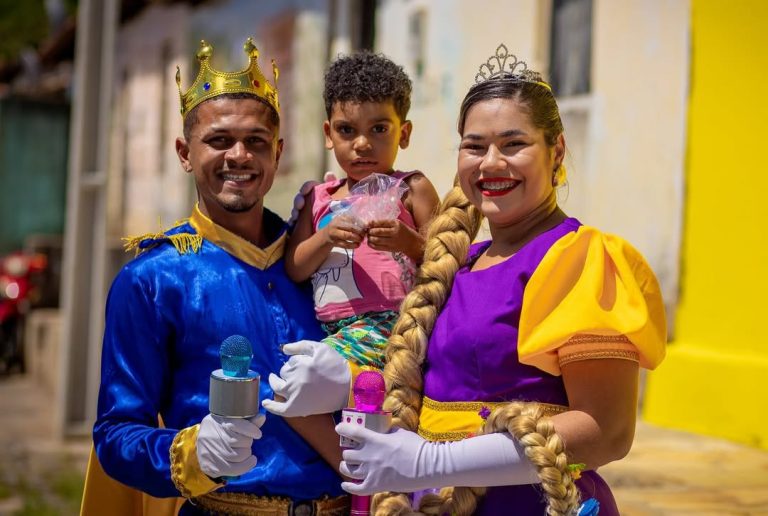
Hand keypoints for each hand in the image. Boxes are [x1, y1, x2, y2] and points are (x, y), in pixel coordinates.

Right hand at [196, 413, 265, 478]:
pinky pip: (235, 469)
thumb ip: (247, 421)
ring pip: (240, 455)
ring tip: (244, 450)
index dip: (251, 430)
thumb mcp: (231, 421)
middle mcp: (212, 436)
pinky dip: (246, 466)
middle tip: (245, 442)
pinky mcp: (211, 466)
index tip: (258, 434)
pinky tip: (251, 461)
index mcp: (218, 421)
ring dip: (247, 453)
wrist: (200, 444)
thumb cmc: (221, 429)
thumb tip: (262, 417)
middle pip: (242, 441)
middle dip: (248, 442)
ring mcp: (211, 452)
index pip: (238, 425)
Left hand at [261, 340, 350, 416]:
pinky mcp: (298, 408)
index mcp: (300, 364)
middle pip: (283, 374)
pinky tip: (265, 402)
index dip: (296, 363)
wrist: (349, 387)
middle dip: (287, 372)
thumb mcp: (321, 349)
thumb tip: (284, 348)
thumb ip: (301, 346)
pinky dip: (271, 406)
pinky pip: (280, 409)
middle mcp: (295, 379)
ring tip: (277, 381)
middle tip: (298, 374)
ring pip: (279, 387)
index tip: (305, 365)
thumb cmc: (336, 366)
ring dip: (278, 383)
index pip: (290, 362)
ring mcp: (295, 395)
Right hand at [287, 172, 338, 226]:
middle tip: (300, 206)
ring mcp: (304, 214)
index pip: (309, 186)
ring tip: (296, 216)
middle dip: (298, 200)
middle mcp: (309, 202)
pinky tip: (292, 224)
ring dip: (294, 212)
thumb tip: (328, 174)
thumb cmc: (339, 211)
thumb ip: (334, 186)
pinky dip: (292, 222)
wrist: (340, 232)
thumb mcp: (340, 198)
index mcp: (318, 194)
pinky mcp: (301, 225)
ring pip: (296, 210)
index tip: (304, 191)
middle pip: (300, 198)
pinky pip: (293, 223)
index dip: (306, 187)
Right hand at [323, 215, 365, 248]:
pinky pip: (345, 245)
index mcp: (340, 218)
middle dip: (360, 231)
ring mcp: (334, 234)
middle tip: (364, 234)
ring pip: (347, 236)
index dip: (361, 223)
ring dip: (356, 238)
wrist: (326, 235)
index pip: (352, 219)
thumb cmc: (338, 227)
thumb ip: (353, 220)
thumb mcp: (344, 221)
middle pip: (350, 227)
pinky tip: (357, 245)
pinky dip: (353, 245)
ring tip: (361, 240)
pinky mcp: (335, 242)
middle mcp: (336, 225)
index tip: (366, 227)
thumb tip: (366, 223)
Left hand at [336, 425, 539, 494]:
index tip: (342, 423)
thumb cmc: (427, 449)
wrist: (436, 469)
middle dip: (346, 444)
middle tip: (348, 440)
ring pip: (347, 465)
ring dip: (348, 461)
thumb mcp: (413, 431)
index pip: (353, 429)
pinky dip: (349, 480)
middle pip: (347, 447)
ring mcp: (373, 472)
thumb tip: (404, 405)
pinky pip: (353, 484)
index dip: (345, 426)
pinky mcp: (376, 485)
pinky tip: (349, 477)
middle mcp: (374, 453)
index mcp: (383, 438)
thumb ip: (404, 422)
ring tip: (352, 458)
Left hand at [367, 219, 422, 257]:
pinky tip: (370, 242)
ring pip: (376, 240)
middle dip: (370, 231)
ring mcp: (392, 241)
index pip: (381, 223)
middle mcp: (394, 232)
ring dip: (370, 238)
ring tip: (369, 236)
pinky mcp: (390, 249)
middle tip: (368, 230)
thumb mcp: (396, 223)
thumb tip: (370, 223)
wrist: (412, 242)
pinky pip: (377, 247)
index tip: (367, 224)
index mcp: (395, 224)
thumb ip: (385, 223)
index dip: (372, 223)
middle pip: (377, 232)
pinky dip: (372, 245)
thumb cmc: (402, 230)